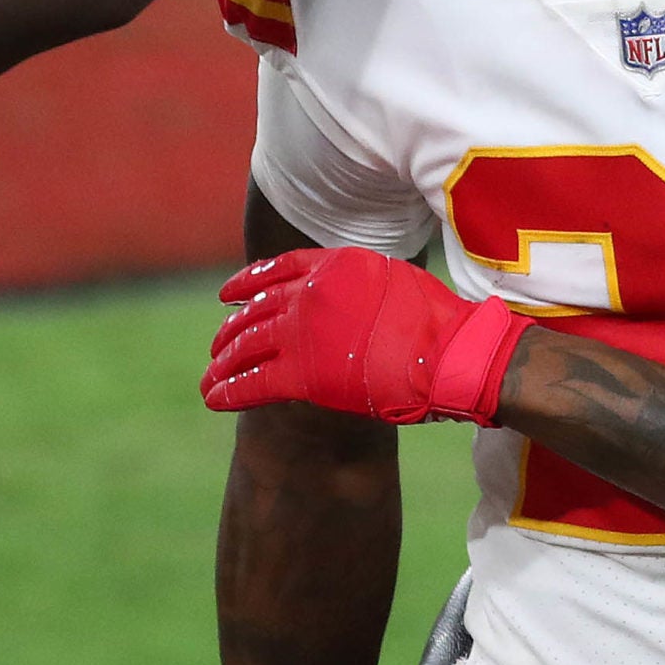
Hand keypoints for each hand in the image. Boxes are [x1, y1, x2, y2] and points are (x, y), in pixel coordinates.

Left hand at [203, 247, 529, 424]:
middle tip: (217, 345)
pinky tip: (214, 398)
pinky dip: (229, 390)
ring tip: (210, 377)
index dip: (247, 282)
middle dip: (232, 329)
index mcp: (334, 266)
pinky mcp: (303, 374)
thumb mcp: (393, 280)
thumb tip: (343, 300)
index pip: (277, 269)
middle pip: (256, 310)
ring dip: (224, 363)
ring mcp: (304, 332)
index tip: (227, 294)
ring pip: (246, 346)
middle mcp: (311, 293)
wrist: (455, 354)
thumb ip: (357, 286)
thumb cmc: (440, 323)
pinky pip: (253, 382)